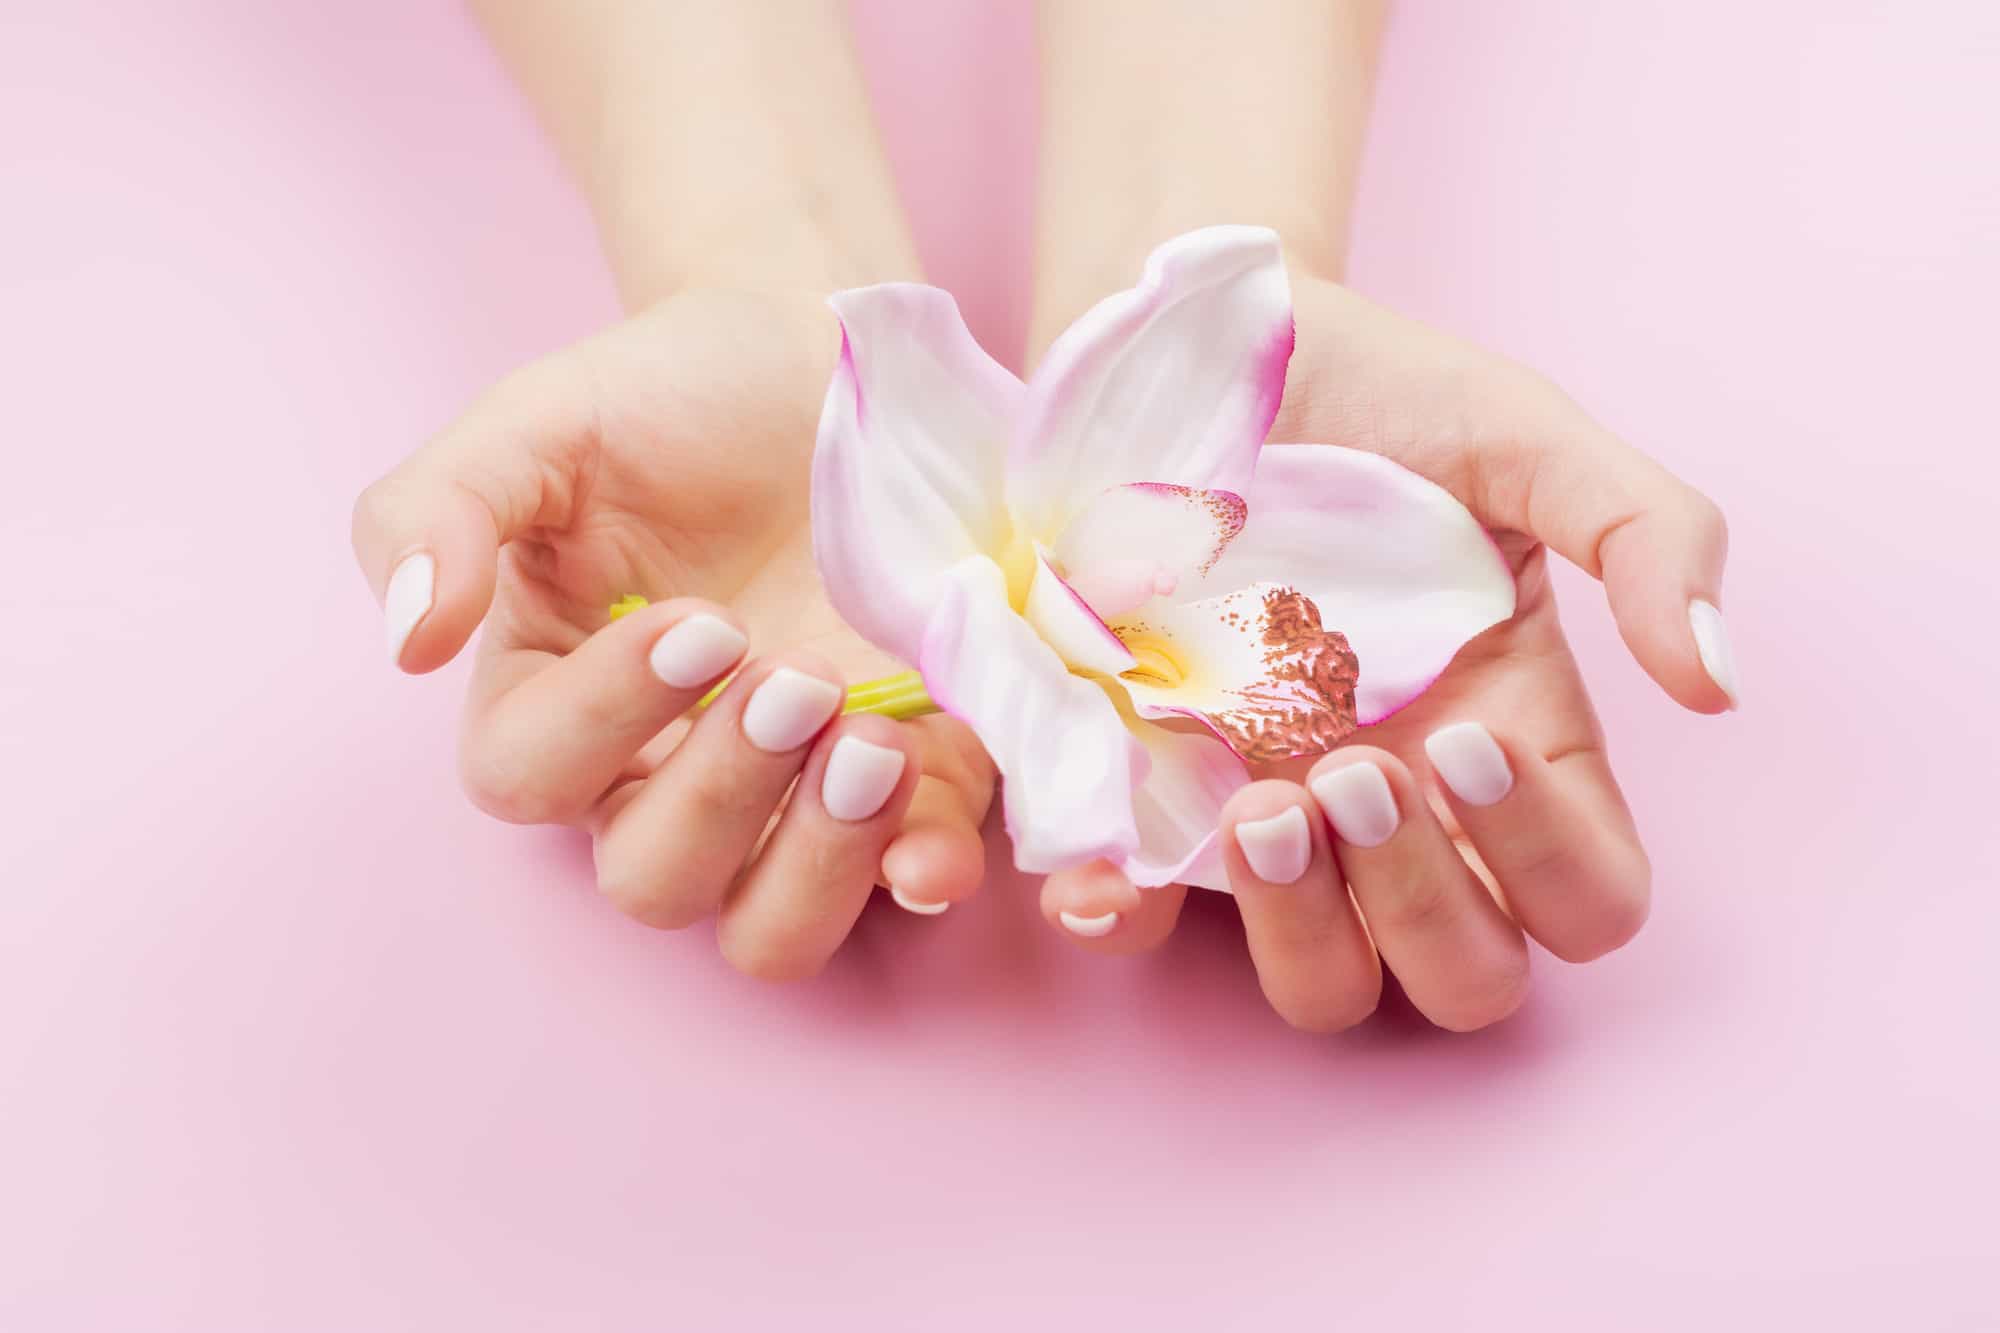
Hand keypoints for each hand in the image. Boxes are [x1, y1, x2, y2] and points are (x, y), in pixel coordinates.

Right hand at [351, 288, 995, 976]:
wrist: (830, 358)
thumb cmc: (673, 396)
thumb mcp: (538, 421)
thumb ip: (439, 509)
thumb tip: (407, 641)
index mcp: (557, 695)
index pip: (530, 775)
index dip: (603, 722)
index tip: (700, 620)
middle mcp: (666, 770)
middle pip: (654, 878)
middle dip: (721, 795)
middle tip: (795, 681)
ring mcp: (792, 792)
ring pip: (768, 928)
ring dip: (814, 863)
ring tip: (873, 747)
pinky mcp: (912, 781)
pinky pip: (908, 882)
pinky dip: (923, 874)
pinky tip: (936, 843)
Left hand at [1040, 273, 1733, 1031]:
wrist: (1205, 345)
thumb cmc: (1381, 398)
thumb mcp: (1527, 440)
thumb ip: (1649, 535)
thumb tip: (1718, 686)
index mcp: (1507, 743)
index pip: (1583, 897)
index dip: (1548, 862)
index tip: (1470, 739)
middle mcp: (1400, 809)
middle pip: (1461, 975)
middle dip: (1422, 903)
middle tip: (1358, 769)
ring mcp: (1275, 817)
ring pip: (1326, 984)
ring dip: (1303, 930)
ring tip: (1258, 806)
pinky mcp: (1150, 801)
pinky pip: (1147, 926)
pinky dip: (1128, 923)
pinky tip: (1106, 879)